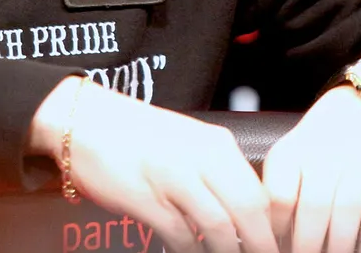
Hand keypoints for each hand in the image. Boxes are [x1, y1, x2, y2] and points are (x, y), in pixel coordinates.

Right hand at [32, 78, 277, 252]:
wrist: (85, 121)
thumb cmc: (140, 137)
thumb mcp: (190, 146)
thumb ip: (217, 174)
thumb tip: (245, 215)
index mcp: (217, 145)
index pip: (260, 193)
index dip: (271, 228)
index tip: (275, 247)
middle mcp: (201, 158)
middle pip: (247, 211)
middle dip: (260, 245)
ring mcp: (174, 178)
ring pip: (218, 227)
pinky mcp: (146, 198)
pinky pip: (180, 236)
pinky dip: (191, 252)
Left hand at [261, 87, 360, 252]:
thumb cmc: (320, 142)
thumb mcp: (291, 154)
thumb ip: (278, 190)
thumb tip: (273, 237)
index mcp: (295, 152)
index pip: (280, 197)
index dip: (277, 230)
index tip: (277, 247)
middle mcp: (328, 157)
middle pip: (313, 211)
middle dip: (306, 246)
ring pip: (345, 218)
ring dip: (337, 249)